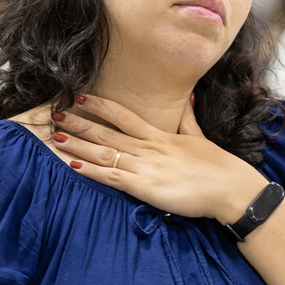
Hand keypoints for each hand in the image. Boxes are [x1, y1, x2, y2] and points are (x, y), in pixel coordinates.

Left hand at [49, 94, 266, 222]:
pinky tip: (73, 165)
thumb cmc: (216, 166)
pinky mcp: (145, 187)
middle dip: (79, 123)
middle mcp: (148, 147)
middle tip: (55, 115)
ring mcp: (145, 166)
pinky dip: (91, 171)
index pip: (123, 114)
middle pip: (106, 131)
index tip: (79, 96)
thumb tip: (188, 97)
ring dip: (78, 145)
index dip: (100, 104)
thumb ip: (187, 118)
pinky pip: (112, 177)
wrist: (229, 188)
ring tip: (56, 137)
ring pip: (104, 152)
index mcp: (159, 135)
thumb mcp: (198, 137)